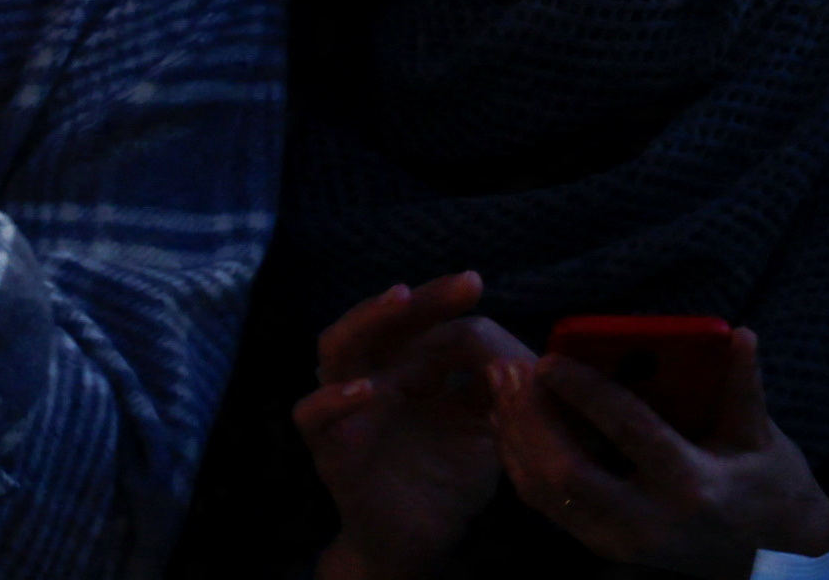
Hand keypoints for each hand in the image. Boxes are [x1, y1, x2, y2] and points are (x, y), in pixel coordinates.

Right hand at [297, 276, 519, 579]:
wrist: (419, 543)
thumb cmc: (445, 480)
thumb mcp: (480, 430)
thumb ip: (491, 390)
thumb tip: (516, 348)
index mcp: (404, 368)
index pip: (417, 321)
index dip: (441, 299)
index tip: (474, 284)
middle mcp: (370, 377)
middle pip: (380, 321)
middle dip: (418, 299)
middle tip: (457, 287)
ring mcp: (344, 410)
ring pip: (335, 348)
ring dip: (364, 319)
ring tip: (399, 301)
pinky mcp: (329, 448)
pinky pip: (312, 415)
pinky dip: (333, 398)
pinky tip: (365, 389)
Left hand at [492, 332, 828, 578]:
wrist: (773, 559)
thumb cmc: (770, 489)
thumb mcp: (763, 439)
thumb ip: (745, 387)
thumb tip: (741, 335)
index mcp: (691, 485)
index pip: (628, 432)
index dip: (586, 392)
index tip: (549, 358)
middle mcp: (650, 521)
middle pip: (568, 472)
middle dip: (530, 418)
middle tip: (505, 368)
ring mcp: (622, 543)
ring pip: (549, 495)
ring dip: (515, 439)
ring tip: (497, 388)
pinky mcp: (607, 549)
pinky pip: (550, 507)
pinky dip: (522, 465)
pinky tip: (508, 425)